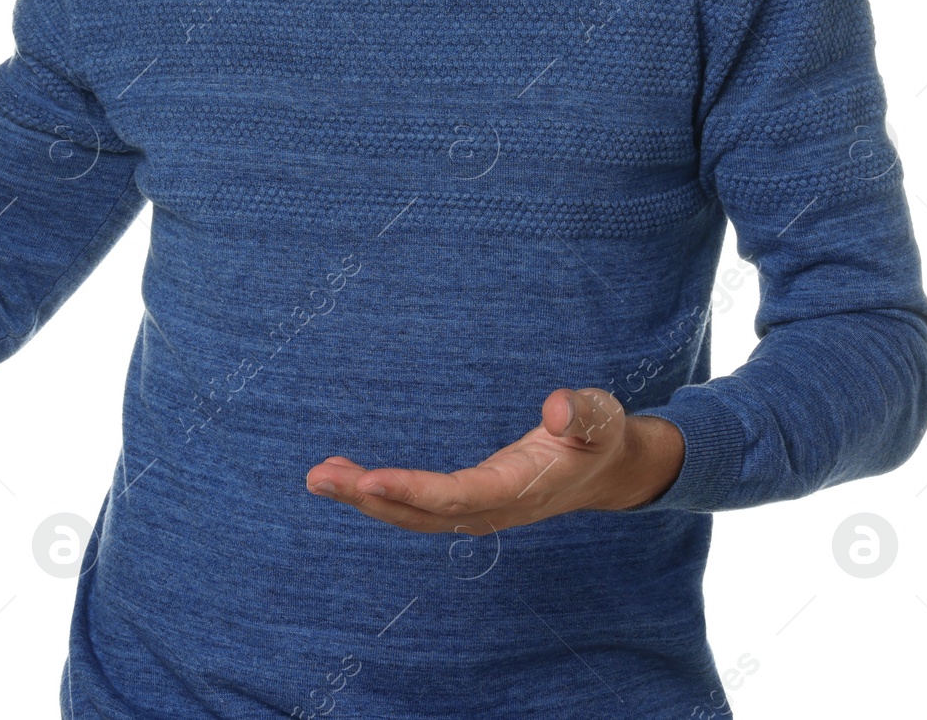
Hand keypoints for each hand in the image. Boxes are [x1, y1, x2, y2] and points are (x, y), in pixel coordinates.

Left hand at [305, 388, 684, 533]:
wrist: (608, 469)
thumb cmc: (598, 435)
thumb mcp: (600, 417)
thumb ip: (581, 414)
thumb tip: (557, 411)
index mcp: (519, 488)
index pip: (458, 496)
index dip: (414, 491)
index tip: (371, 479)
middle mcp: (492, 508)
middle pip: (422, 513)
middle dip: (369, 497)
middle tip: (317, 477)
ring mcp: (478, 510)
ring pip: (413, 514)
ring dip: (365, 498)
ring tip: (318, 477)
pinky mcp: (469, 502)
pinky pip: (417, 506)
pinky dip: (381, 495)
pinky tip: (350, 478)